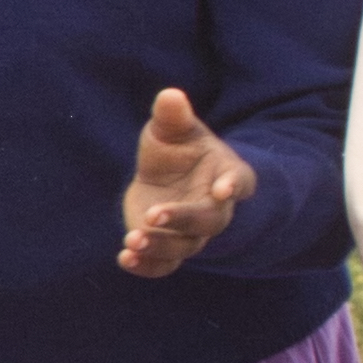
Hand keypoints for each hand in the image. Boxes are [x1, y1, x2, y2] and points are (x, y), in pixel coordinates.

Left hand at [122, 87, 254, 275]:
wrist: (169, 177)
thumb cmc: (177, 150)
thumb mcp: (173, 130)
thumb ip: (172, 117)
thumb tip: (169, 95)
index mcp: (226, 175)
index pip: (238, 181)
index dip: (233, 185)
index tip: (223, 188)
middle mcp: (214, 208)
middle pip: (208, 220)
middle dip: (182, 219)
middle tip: (153, 216)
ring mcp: (192, 231)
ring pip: (184, 247)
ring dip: (159, 246)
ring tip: (132, 241)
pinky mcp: (169, 246)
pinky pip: (164, 266)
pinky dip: (147, 267)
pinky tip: (124, 259)